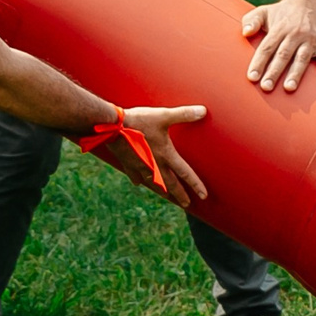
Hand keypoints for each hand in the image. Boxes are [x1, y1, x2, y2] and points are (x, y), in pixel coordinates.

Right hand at [90, 105, 207, 208]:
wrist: (112, 126)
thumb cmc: (139, 121)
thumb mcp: (163, 115)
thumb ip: (184, 114)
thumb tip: (203, 111)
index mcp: (166, 155)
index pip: (185, 173)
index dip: (196, 184)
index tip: (203, 196)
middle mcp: (154, 165)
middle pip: (170, 184)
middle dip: (179, 195)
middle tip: (187, 205)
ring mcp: (140, 166)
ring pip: (153, 183)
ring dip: (162, 191)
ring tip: (167, 197)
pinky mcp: (127, 163)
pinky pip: (134, 175)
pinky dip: (138, 180)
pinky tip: (138, 183)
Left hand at [242, 0, 315, 93]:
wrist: (307, 0)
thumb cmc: (281, 12)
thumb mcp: (264, 11)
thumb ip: (251, 21)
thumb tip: (245, 32)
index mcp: (279, 29)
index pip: (267, 47)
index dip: (259, 62)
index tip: (252, 77)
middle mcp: (295, 34)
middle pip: (283, 55)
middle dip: (274, 72)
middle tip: (266, 87)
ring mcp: (310, 40)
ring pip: (301, 58)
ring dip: (296, 74)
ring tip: (289, 88)